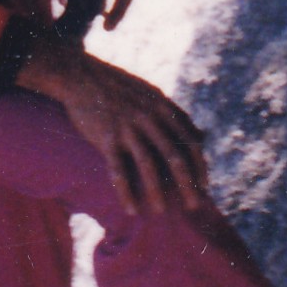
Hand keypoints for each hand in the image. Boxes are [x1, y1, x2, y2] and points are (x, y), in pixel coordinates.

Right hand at [16, 33, 207, 214]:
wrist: (80, 75)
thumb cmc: (119, 88)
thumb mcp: (153, 95)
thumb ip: (178, 116)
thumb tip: (202, 137)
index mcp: (162, 108)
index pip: (190, 142)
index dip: (200, 167)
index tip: (205, 188)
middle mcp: (148, 117)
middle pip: (174, 157)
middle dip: (187, 184)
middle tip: (193, 206)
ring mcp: (127, 126)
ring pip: (148, 165)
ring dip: (156, 192)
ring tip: (160, 211)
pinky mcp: (106, 136)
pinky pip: (118, 170)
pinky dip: (126, 192)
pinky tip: (130, 209)